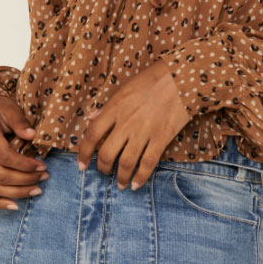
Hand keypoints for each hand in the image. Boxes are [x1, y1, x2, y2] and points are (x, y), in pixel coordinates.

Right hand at [0, 95, 49, 210]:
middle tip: (45, 177)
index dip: (25, 165)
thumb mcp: (9, 108)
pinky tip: (15, 206)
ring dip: (16, 193)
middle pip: (0, 175)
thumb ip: (20, 121)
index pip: (5, 156)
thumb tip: (32, 135)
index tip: (43, 166)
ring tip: (37, 190)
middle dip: (25, 180)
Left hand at [76, 58, 191, 189]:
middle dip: (103, 168)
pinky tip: (136, 184)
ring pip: (126, 163)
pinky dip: (141, 177)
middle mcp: (126, 122)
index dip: (84, 153)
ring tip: (121, 184)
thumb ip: (107, 106)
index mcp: (115, 108)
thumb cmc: (152, 80)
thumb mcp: (124, 88)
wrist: (181, 78)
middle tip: (104, 173)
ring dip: (121, 177)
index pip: (92, 135)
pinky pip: (148, 163)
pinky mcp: (161, 138)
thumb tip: (91, 118)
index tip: (82, 164)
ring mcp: (144, 132)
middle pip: (107, 153)